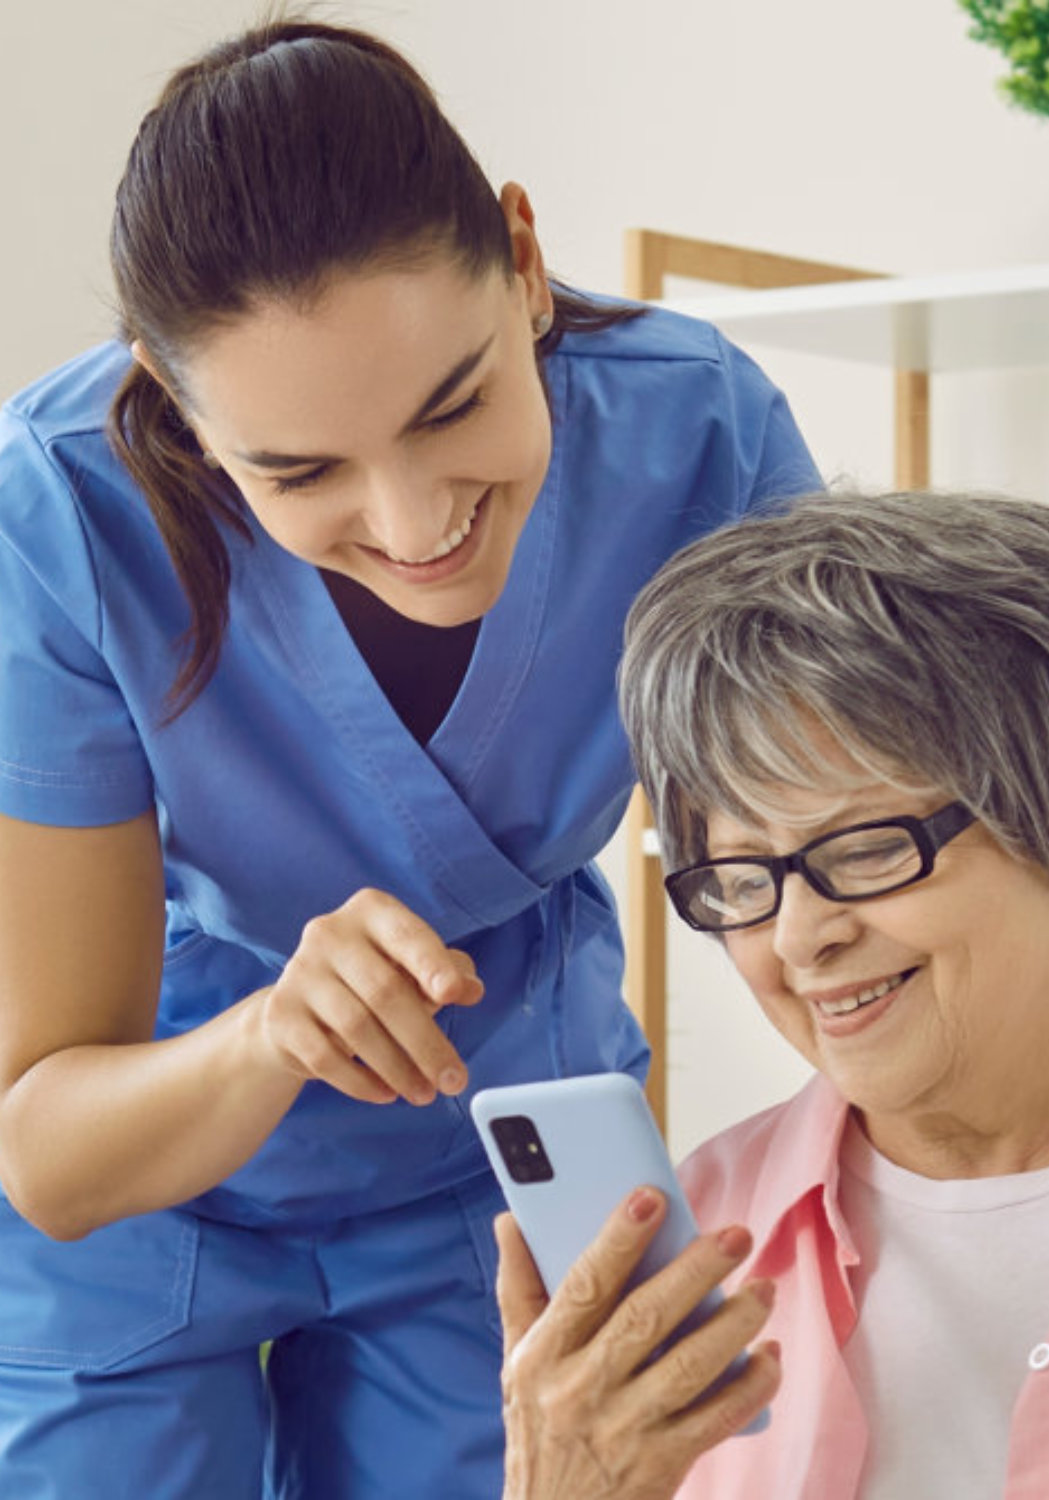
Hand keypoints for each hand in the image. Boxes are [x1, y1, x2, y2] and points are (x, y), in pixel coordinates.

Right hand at [257, 887, 482, 1104]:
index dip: (432, 964)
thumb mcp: (412, 967)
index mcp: (370, 911)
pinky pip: (325, 1057)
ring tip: (424, 1093)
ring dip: (398, 1069)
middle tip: (453, 1080)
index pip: (407, 935)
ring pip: (357, 1029)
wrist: (301, 1005)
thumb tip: (471, 988)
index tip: (454, 994)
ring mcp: (299, 972)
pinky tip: (386, 1093)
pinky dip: (361, 1082)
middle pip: (385, 992)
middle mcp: (329, 933)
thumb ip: (447, 973)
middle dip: (426, 1043)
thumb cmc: (372, 979)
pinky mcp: (281, 1014)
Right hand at [496, 1189, 780, 1499]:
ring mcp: (625, 1429)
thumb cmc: (537, 1430)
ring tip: (763, 1287)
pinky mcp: (663, 1463)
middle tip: (736, 1235)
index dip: (617, 1240)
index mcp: (544, 1354)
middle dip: (695, 1272)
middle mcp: (582, 1389)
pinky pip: (717, 1419)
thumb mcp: (515, 1360)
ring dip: (734, 1323)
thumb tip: (511, 1218)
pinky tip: (770, 1355)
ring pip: (689, 1366)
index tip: (650, 1198)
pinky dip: (750, 1386)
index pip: (583, 1285)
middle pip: (646, 1319)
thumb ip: (519, 1287)